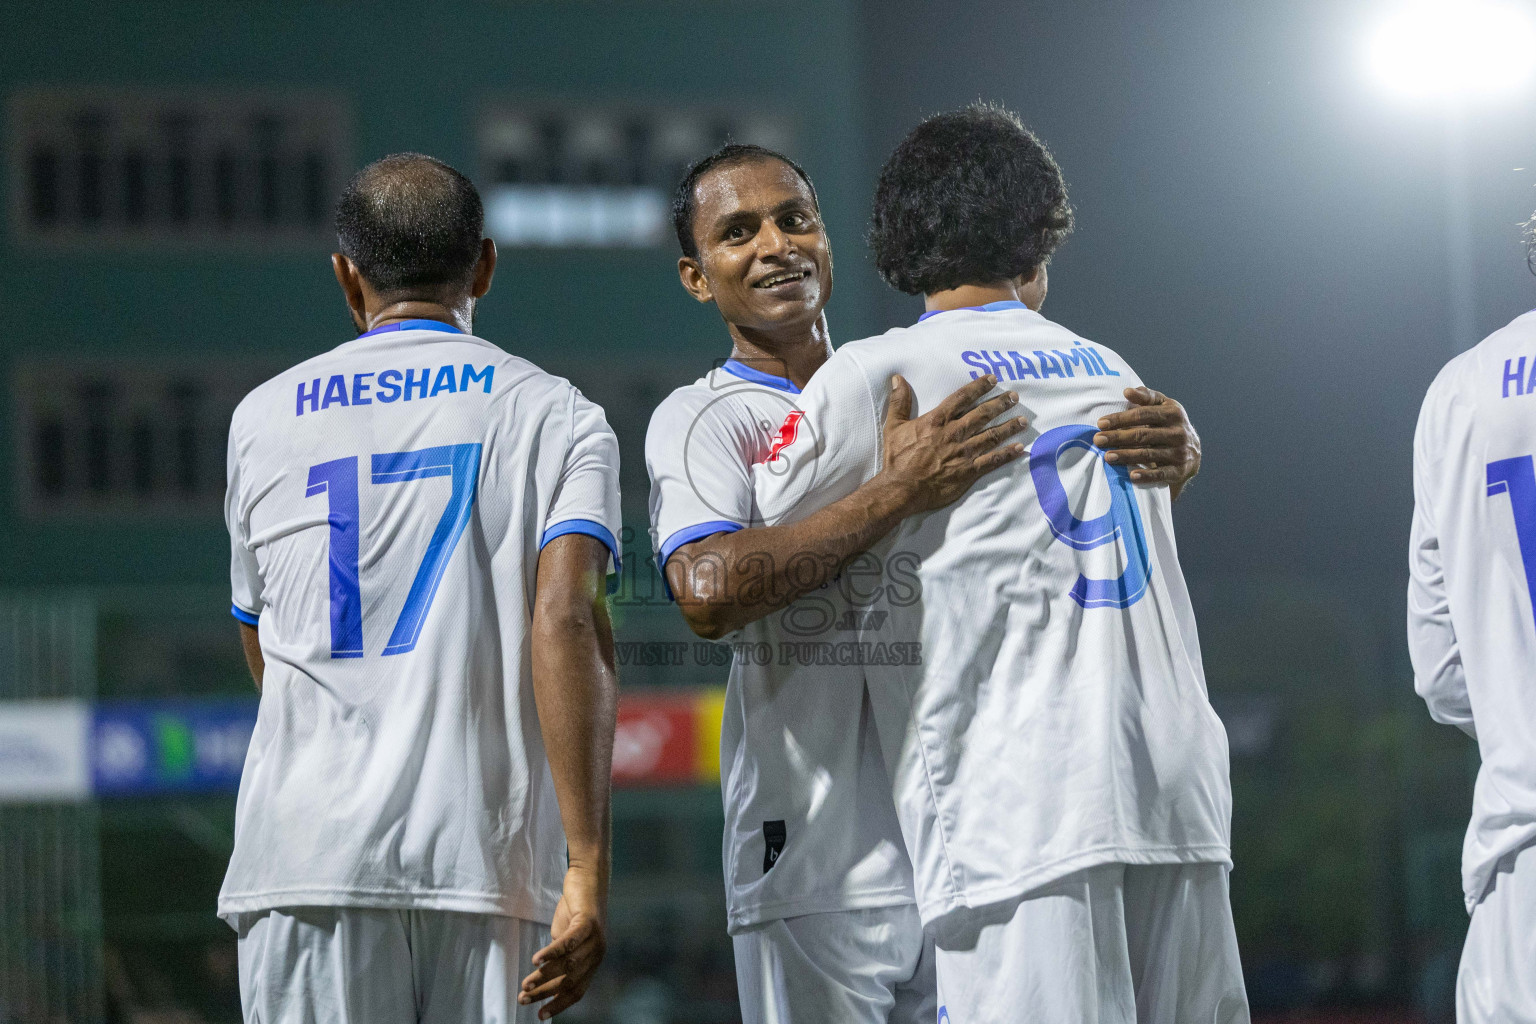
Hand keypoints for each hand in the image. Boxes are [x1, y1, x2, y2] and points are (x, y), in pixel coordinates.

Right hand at [519, 864, 606, 1019]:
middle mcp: (597, 953)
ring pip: (567, 965)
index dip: (558, 1004)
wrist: (588, 878)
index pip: (576, 991)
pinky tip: (535, 961)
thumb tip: (543, 977)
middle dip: (545, 993)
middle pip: (569, 981)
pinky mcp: (588, 922)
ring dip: (544, 977)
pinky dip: (551, 953)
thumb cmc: (575, 909)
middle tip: (523, 999)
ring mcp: (595, 938)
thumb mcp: (565, 938)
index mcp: (593, 961)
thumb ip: (559, 957)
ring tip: (525, 984)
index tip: (539, 1015)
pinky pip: (568, 943)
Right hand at [879, 374, 1028, 513]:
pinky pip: (992, 461)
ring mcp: (964, 452)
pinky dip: (1007, 454)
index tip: (992, 379)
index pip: (962, 398)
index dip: (979, 387)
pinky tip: (1019, 448)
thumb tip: (897, 378)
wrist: (902, 488)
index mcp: (937, 420)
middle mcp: (954, 433)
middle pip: (983, 414)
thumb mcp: (894, 426)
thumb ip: (899, 401)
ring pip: (992, 435)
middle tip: (1014, 397)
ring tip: (1023, 420)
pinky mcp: (968, 471)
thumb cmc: (897, 458)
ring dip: (1009, 427)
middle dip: (1000, 404)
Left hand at [1093, 387, 1200, 498]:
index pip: (1143, 414)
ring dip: (1126, 456)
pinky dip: (1147, 475)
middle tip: (1098, 440)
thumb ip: (1146, 397)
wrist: (1192, 452)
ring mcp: (1180, 452)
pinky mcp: (1179, 470)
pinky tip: (1131, 476)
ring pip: (1149, 454)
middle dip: (1118, 437)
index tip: (1100, 423)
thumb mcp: (1163, 407)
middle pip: (1143, 434)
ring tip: (1107, 457)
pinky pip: (1161, 474)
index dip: (1121, 418)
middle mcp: (1178, 432)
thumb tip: (1127, 391)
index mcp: (1173, 413)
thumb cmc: (1169, 424)